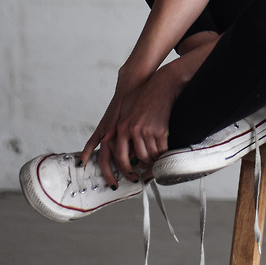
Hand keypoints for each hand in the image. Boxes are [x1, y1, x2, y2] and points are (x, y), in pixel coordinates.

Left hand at [81, 67, 179, 183]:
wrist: (159, 86)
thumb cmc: (140, 97)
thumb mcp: (121, 110)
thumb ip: (113, 127)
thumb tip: (104, 141)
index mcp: (120, 128)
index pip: (117, 156)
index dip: (119, 170)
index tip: (121, 178)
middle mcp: (131, 131)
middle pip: (133, 160)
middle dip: (135, 172)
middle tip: (137, 178)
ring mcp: (146, 131)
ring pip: (148, 157)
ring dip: (150, 163)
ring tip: (150, 166)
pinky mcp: (160, 130)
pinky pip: (161, 150)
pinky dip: (161, 155)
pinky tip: (160, 156)